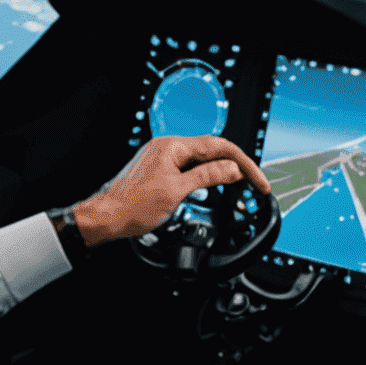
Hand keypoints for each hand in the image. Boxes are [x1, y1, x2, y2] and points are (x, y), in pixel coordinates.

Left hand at [71, 137, 270, 246]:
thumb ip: (208, 177)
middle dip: (236, 167)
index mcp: (172, 146)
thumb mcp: (177, 192)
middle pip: (212, 151)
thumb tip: (232, 169)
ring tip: (241, 187)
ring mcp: (163, 157)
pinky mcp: (160, 169)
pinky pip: (190, 168)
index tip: (258, 180)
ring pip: (202, 160)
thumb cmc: (132, 207)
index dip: (243, 163)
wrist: (107, 218)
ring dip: (222, 172)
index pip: (218, 147)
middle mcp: (168, 147)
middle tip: (256, 185)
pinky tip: (215, 188)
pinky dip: (206, 177)